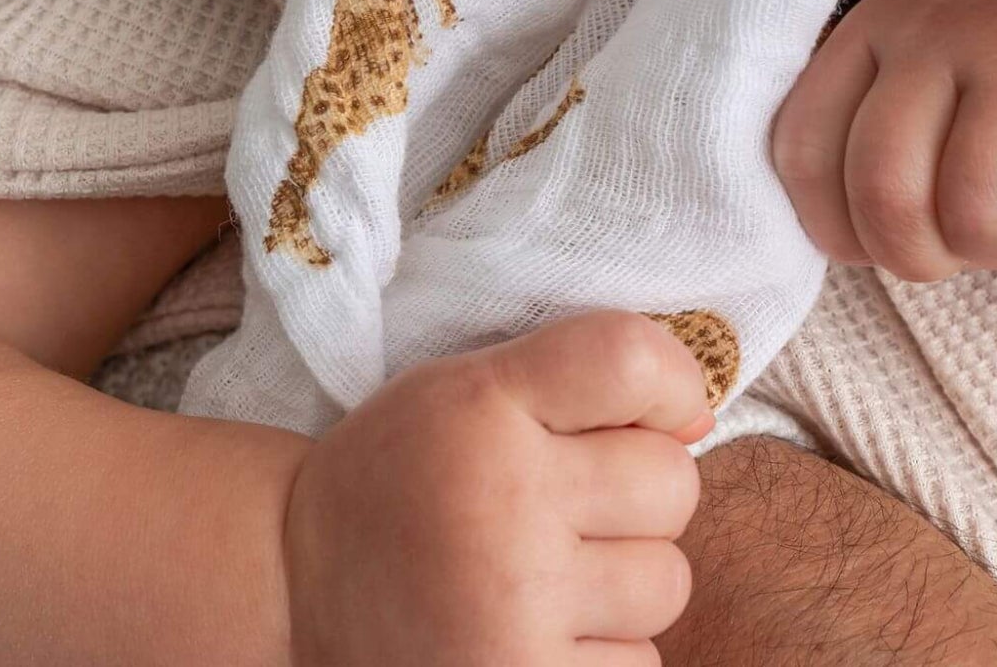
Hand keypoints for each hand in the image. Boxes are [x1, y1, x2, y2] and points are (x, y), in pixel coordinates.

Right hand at [281, 310, 711, 665]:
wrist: (295, 590)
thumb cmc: (408, 475)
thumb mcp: (469, 390)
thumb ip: (578, 379)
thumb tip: (701, 414)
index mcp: (482, 404)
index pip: (630, 359)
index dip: (671, 380)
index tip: (655, 406)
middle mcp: (502, 503)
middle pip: (671, 479)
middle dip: (641, 491)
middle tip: (571, 504)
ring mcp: (512, 608)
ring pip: (666, 581)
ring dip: (626, 579)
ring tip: (548, 573)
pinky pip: (639, 666)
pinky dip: (605, 653)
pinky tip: (541, 631)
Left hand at [771, 0, 996, 280]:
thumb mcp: (921, 146)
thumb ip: (848, 159)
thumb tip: (767, 223)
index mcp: (876, 27)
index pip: (801, 150)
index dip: (843, 229)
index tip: (893, 234)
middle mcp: (941, 16)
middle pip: (882, 186)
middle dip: (926, 252)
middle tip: (974, 238)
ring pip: (971, 209)